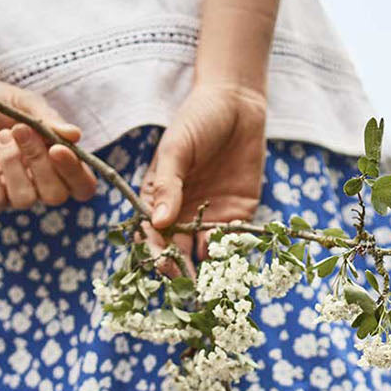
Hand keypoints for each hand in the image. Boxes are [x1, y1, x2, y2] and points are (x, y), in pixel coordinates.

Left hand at [0, 77, 97, 211]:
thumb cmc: (1, 105)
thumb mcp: (26, 104)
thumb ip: (50, 119)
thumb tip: (75, 134)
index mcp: (59, 166)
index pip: (82, 187)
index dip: (75, 174)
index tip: (57, 148)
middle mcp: (41, 187)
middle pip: (56, 196)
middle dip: (38, 162)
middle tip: (20, 130)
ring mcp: (13, 196)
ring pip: (24, 199)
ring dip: (11, 163)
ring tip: (0, 137)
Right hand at [140, 81, 267, 269]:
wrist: (237, 103)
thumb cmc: (196, 119)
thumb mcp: (176, 149)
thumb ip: (168, 184)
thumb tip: (158, 223)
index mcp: (158, 199)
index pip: (151, 234)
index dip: (155, 253)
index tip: (162, 266)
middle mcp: (182, 214)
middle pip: (177, 251)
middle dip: (181, 270)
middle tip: (189, 287)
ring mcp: (210, 217)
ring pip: (205, 253)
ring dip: (208, 267)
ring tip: (213, 281)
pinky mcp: (238, 215)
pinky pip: (234, 240)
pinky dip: (233, 249)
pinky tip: (233, 250)